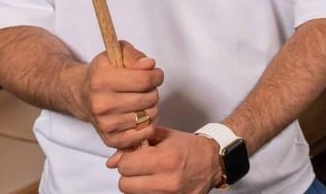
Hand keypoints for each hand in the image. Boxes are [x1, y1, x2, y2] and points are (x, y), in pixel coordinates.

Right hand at [79, 40, 163, 150]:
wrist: (81, 94)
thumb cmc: (103, 72)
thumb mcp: (116, 53)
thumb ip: (134, 55)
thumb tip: (149, 65)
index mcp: (101, 80)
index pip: (144, 80)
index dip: (156, 75)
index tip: (155, 74)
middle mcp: (101, 104)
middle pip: (149, 99)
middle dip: (153, 90)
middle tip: (145, 88)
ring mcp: (105, 124)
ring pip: (148, 116)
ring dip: (151, 107)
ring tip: (141, 100)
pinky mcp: (110, 139)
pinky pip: (143, 135)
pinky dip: (148, 125)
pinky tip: (140, 115)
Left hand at [107, 127, 222, 193]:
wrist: (214, 162)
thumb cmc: (189, 147)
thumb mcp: (163, 137)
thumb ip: (135, 145)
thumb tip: (111, 161)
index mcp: (166, 158)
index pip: (125, 165)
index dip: (127, 159)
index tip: (135, 156)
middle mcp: (167, 180)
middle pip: (125, 184)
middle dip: (129, 174)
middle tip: (141, 167)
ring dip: (136, 185)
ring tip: (150, 176)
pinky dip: (146, 193)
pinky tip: (155, 185)